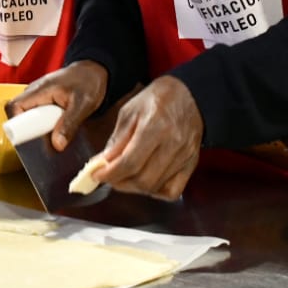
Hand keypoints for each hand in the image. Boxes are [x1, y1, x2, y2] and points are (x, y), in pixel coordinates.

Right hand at [5, 60, 108, 151]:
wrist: (94, 70)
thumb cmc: (89, 82)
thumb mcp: (83, 105)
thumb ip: (69, 125)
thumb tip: (58, 145)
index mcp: (40, 90)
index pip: (14, 106)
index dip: (16, 124)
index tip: (29, 137)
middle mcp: (34, 91)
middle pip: (18, 113)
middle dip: (29, 128)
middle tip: (46, 136)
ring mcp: (37, 94)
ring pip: (27, 114)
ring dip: (36, 126)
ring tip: (54, 130)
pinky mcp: (42, 99)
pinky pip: (35, 113)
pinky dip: (42, 122)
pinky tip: (56, 126)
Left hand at [96, 75, 202, 199]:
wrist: (190, 95)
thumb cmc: (158, 99)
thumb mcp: (130, 111)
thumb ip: (117, 140)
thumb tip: (102, 163)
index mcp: (155, 127)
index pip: (130, 162)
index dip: (110, 174)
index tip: (96, 175)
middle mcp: (173, 145)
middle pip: (143, 180)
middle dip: (120, 183)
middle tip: (108, 177)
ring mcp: (185, 157)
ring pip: (155, 187)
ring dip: (134, 187)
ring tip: (123, 177)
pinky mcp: (191, 164)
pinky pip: (173, 191)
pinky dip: (155, 192)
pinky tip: (145, 181)